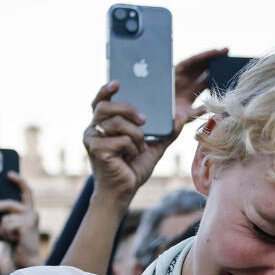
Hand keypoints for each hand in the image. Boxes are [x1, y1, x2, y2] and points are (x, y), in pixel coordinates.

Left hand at [0, 172, 42, 270]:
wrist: (26, 261)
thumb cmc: (15, 244)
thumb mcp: (6, 226)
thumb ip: (1, 215)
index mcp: (29, 210)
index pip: (26, 191)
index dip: (19, 181)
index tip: (9, 173)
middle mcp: (33, 212)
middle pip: (9, 203)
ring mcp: (32, 219)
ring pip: (6, 217)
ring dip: (1, 229)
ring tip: (10, 238)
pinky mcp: (27, 226)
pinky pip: (7, 225)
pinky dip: (5, 234)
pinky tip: (14, 241)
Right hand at [85, 48, 226, 204]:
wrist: (122, 192)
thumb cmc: (132, 169)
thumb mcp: (154, 146)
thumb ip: (166, 131)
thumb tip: (182, 116)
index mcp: (103, 125)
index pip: (100, 101)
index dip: (106, 89)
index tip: (118, 82)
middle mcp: (93, 130)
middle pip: (105, 106)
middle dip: (128, 109)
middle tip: (145, 120)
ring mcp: (92, 140)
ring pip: (116, 123)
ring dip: (135, 134)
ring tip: (140, 146)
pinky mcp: (96, 151)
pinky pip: (119, 139)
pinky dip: (132, 148)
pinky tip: (130, 158)